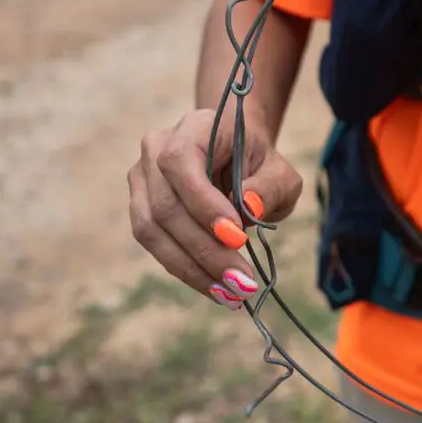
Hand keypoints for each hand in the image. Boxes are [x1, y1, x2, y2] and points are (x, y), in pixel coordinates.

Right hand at [127, 108, 302, 309]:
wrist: (234, 151)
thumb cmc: (258, 161)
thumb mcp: (280, 171)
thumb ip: (270, 187)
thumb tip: (247, 209)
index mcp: (190, 128)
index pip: (180, 164)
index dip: (203, 205)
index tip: (237, 238)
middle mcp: (155, 149)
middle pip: (164, 205)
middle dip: (204, 249)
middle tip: (241, 282)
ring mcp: (141, 178)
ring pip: (151, 230)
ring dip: (190, 268)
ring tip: (229, 294)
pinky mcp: (140, 206)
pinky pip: (154, 243)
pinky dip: (184, 269)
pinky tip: (215, 288)